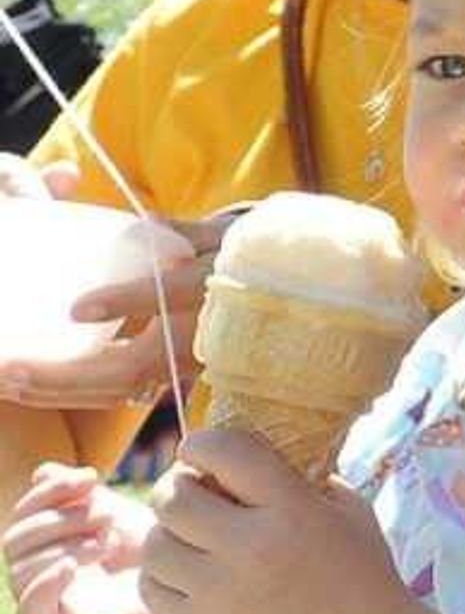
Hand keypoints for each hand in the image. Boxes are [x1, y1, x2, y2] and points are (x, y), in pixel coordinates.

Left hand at [0, 177, 228, 411]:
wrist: (288, 295)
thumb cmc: (247, 261)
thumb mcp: (222, 239)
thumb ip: (182, 232)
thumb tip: (147, 222)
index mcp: (209, 296)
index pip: (166, 299)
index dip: (122, 303)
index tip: (76, 308)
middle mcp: (194, 341)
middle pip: (123, 370)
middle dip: (61, 376)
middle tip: (8, 371)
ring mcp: (182, 365)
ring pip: (115, 390)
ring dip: (59, 391)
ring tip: (10, 384)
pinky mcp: (170, 374)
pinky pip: (119, 390)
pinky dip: (76, 391)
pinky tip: (39, 385)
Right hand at [4, 463, 163, 613]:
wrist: (199, 589)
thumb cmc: (160, 552)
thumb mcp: (120, 515)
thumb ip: (82, 495)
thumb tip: (43, 471)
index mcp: (49, 543)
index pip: (24, 515)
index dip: (50, 490)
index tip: (92, 476)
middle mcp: (40, 574)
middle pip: (15, 540)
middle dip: (59, 519)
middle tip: (108, 516)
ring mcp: (49, 604)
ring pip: (19, 570)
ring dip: (61, 546)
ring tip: (106, 542)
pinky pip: (29, 612)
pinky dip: (42, 585)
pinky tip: (71, 566)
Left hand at [136, 428, 405, 613]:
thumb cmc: (357, 569)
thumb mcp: (345, 507)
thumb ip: (300, 474)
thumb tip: (247, 449)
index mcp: (292, 510)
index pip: (223, 452)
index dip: (202, 444)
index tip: (203, 451)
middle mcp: (251, 548)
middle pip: (172, 498)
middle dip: (177, 489)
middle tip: (193, 495)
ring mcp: (221, 593)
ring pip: (154, 544)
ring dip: (168, 534)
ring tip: (192, 538)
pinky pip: (150, 587)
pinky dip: (163, 574)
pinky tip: (189, 572)